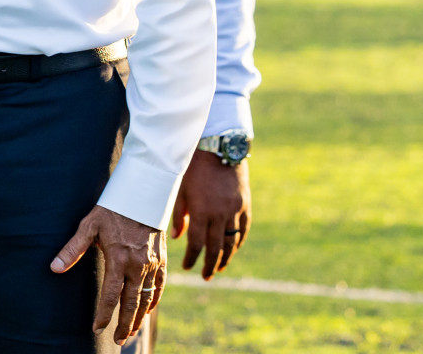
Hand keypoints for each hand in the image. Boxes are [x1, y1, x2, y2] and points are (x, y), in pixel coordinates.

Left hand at [51, 205, 164, 344]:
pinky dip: (153, 302)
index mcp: (118, 257)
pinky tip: (147, 311)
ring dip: (139, 318)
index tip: (97, 328)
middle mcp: (138, 265)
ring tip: (130, 332)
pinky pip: (159, 287)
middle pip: (131, 303)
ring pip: (147, 299)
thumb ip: (73, 249)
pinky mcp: (162, 261)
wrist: (143, 194)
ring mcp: (152, 264)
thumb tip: (54, 267)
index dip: (104, 314)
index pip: (111, 294)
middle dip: (124, 324)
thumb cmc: (112, 208)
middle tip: (117, 340)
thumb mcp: (89, 225)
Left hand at [172, 149, 250, 279]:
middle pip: (216, 247)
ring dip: (226, 258)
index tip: (187, 267)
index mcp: (201, 210)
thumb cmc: (191, 165)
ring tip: (219, 268)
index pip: (196, 243)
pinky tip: (233, 249)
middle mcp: (219, 213)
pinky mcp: (244, 203)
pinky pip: (243, 228)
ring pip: (232, 241)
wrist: (217, 146)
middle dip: (210, 264)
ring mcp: (234, 209)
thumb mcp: (179, 188)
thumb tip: (178, 237)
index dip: (192, 257)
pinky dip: (238, 241)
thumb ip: (178, 214)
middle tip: (205, 276)